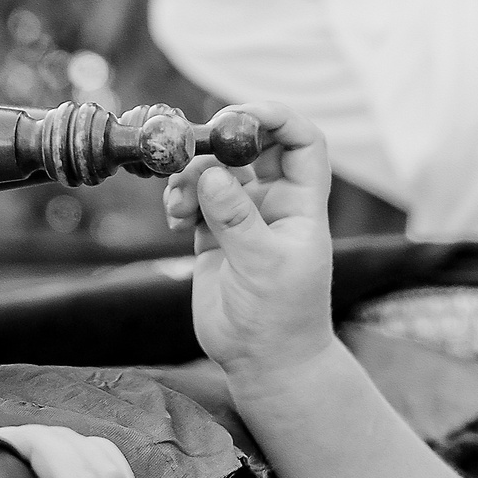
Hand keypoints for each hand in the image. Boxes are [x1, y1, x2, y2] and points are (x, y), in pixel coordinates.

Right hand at [164, 101, 336, 387]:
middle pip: (251, 147)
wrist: (263, 361)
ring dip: (191, 175)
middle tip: (191, 142)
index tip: (238, 116)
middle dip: (220, 140)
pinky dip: (179, 199)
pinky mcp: (213, 235)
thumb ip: (237, 218)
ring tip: (178, 205)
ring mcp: (242, 217)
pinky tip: (176, 220)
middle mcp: (274, 204)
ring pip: (215, 172)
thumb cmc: (281, 316)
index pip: (301, 142)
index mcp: (301, 204)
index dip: (276, 119)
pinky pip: (193, 198)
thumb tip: (210, 172)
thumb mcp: (263, 265)